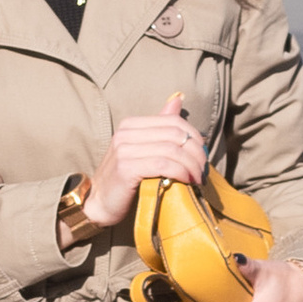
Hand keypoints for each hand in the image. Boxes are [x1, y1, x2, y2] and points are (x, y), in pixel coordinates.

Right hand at [79, 89, 206, 233]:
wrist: (99, 203)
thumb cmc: (125, 179)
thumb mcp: (143, 149)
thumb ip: (160, 126)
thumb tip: (178, 98)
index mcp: (131, 124)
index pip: (173, 121)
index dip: (194, 137)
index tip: (203, 156)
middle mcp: (126, 133)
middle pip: (175, 134)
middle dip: (196, 152)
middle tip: (203, 170)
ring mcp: (124, 149)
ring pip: (171, 150)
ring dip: (191, 165)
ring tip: (198, 178)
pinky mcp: (125, 168)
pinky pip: (163, 165)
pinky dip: (180, 172)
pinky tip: (187, 181)